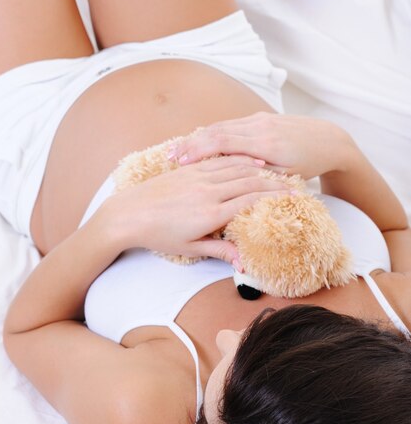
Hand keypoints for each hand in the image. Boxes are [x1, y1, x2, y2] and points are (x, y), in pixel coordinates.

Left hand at [105, 155, 292, 265]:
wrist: (128, 214)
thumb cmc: (158, 235)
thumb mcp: (190, 248)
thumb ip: (220, 251)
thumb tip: (243, 263)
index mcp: (211, 213)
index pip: (252, 201)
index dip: (275, 198)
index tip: (293, 198)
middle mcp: (208, 191)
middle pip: (250, 182)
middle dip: (275, 183)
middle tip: (293, 185)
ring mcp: (199, 177)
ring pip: (238, 168)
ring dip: (260, 170)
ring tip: (278, 173)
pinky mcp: (191, 170)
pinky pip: (221, 161)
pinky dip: (240, 161)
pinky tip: (251, 162)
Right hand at [168, 112, 352, 180]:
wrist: (329, 139)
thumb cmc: (309, 163)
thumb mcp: (287, 177)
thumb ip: (261, 181)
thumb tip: (238, 197)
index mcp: (264, 143)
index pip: (222, 141)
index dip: (197, 150)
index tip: (179, 161)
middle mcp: (258, 126)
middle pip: (215, 131)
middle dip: (190, 143)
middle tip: (169, 156)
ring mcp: (257, 120)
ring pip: (220, 126)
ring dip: (198, 138)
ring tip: (178, 151)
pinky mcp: (258, 118)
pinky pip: (229, 124)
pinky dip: (211, 134)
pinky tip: (199, 143)